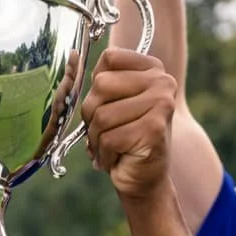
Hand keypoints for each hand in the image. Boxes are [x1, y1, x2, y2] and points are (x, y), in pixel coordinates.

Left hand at [81, 49, 176, 199]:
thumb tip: (72, 56)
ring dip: (97, 139)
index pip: (109, 58)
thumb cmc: (124, 140)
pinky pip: (109, 139)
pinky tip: (117, 159)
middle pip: (101, 85)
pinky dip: (105, 155)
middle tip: (105, 133)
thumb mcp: (112, 103)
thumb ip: (101, 79)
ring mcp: (161, 104)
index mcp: (152, 68)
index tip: (108, 105)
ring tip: (111, 148)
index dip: (97, 85)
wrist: (144, 180)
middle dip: (92, 116)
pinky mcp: (154, 129)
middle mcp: (162, 81)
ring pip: (102, 115)